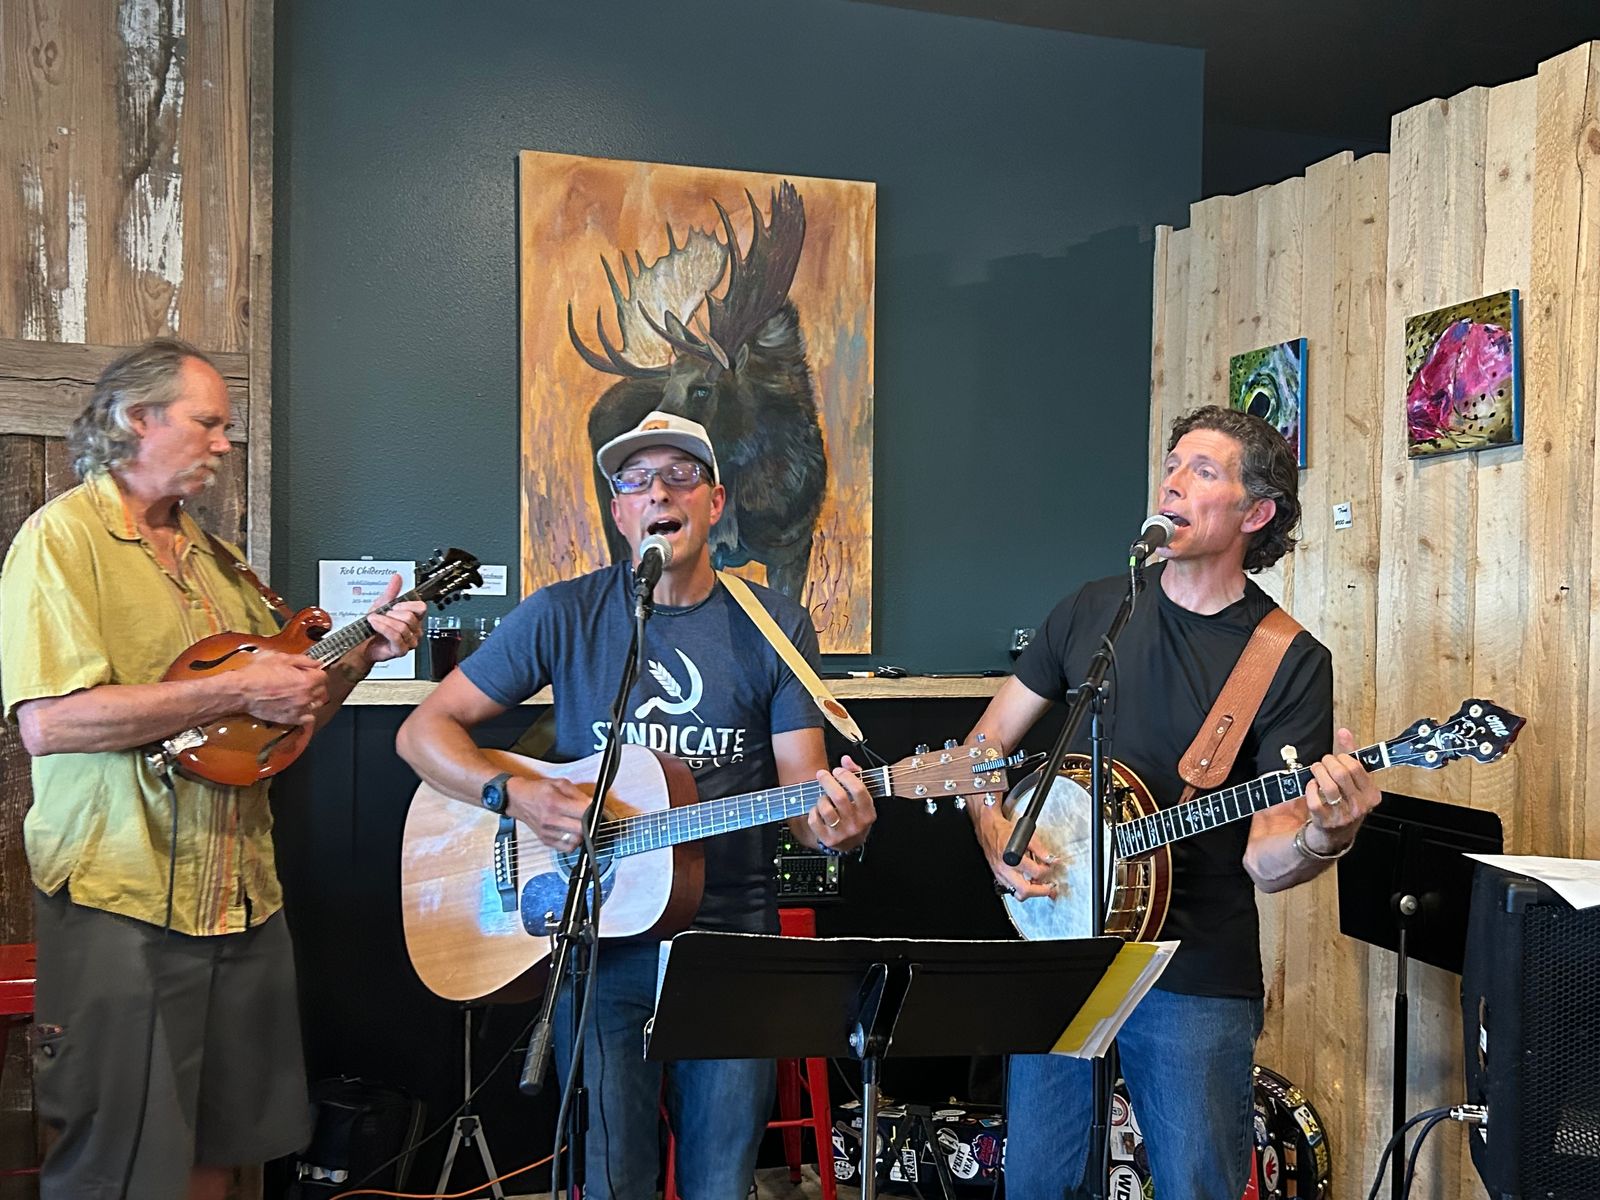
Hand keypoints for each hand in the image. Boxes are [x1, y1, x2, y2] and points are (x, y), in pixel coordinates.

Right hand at [236, 650, 328, 726]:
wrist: (242, 691)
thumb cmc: (258, 673)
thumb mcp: (280, 658)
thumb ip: (303, 660)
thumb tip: (317, 663)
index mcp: (307, 680)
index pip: (324, 676)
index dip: (316, 672)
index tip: (309, 672)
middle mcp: (307, 696)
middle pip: (322, 691)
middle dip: (315, 685)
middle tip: (304, 681)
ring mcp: (299, 709)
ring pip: (317, 705)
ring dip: (312, 699)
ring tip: (301, 694)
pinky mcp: (291, 719)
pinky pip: (308, 718)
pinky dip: (306, 713)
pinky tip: (299, 707)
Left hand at [363, 575, 426, 664]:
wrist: (361, 642)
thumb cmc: (372, 626)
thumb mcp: (381, 604)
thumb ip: (391, 591)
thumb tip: (397, 577)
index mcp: (414, 617)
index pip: (421, 607)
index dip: (406, 604)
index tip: (394, 605)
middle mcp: (414, 630)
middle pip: (410, 617)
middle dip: (392, 614)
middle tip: (382, 615)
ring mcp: (409, 641)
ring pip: (402, 627)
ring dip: (384, 621)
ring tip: (374, 620)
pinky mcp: (401, 650)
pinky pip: (396, 637)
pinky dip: (384, 628)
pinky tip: (375, 625)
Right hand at [505, 776, 591, 849]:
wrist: (517, 799)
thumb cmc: (537, 791)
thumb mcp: (559, 783)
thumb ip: (577, 793)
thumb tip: (591, 803)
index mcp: (554, 803)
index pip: (582, 813)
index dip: (592, 810)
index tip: (594, 808)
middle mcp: (550, 820)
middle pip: (580, 830)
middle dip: (588, 823)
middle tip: (587, 817)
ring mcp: (547, 832)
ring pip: (575, 841)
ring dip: (581, 834)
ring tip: (578, 825)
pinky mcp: (545, 840)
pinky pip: (566, 848)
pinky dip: (572, 842)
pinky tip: (571, 833)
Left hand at [807, 756, 875, 850]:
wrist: (851, 844)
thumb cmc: (856, 815)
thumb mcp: (861, 798)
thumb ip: (855, 775)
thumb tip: (845, 760)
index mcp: (868, 812)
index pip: (859, 790)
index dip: (846, 776)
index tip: (837, 770)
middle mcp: (856, 824)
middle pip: (840, 797)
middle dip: (827, 781)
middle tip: (821, 774)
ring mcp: (842, 833)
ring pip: (826, 809)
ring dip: (821, 798)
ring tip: (823, 797)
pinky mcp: (828, 839)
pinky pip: (814, 821)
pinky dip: (813, 811)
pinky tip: (817, 810)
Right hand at [973, 798, 1057, 900]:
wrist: (989, 831)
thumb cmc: (1005, 832)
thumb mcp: (1027, 836)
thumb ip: (1040, 850)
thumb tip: (1051, 859)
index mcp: (1013, 859)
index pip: (1036, 872)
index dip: (1048, 870)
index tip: (1052, 866)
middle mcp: (1005, 869)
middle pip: (1025, 891)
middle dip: (1041, 891)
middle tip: (1051, 888)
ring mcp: (1001, 875)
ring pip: (1017, 894)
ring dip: (1031, 892)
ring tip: (1040, 886)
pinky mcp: (998, 877)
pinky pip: (1011, 889)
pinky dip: (1022, 889)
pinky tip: (1028, 882)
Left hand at [1302, 728, 1380, 853]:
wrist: (1336, 834)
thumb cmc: (1346, 802)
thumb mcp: (1355, 781)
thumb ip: (1351, 755)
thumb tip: (1344, 732)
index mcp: (1371, 795)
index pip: (1356, 767)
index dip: (1342, 757)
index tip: (1336, 757)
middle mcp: (1360, 806)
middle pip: (1341, 774)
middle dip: (1328, 763)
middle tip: (1324, 762)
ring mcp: (1343, 815)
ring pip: (1328, 786)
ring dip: (1318, 772)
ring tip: (1316, 770)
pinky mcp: (1325, 821)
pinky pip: (1315, 800)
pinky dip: (1310, 789)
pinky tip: (1312, 786)